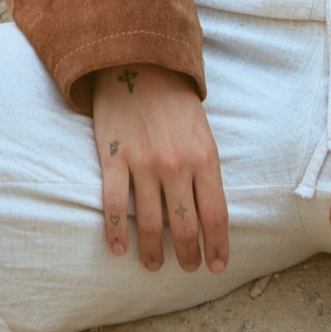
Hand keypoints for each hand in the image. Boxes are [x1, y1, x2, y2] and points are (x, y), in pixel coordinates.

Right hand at [91, 63, 229, 275]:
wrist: (139, 62)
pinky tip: (119, 250)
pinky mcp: (113, 159)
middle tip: (188, 269)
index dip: (217, 246)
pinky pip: (115, 207)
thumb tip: (207, 213)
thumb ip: (205, 171)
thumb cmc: (175, 101)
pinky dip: (116, 234)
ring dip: (153, 253)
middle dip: (188, 255)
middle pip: (185, 227)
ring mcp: (143, 163)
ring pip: (150, 224)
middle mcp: (177, 165)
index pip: (216, 215)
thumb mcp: (203, 133)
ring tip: (154, 265)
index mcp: (205, 157)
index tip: (216, 266)